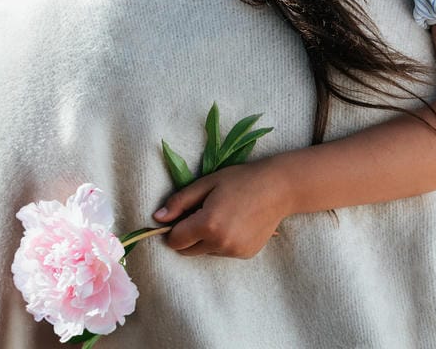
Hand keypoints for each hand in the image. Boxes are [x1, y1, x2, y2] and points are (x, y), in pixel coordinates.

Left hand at [152, 160, 288, 257]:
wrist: (278, 188)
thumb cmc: (241, 180)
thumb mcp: (207, 183)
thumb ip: (180, 202)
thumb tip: (157, 218)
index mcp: (208, 224)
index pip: (175, 240)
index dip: (173, 228)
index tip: (181, 216)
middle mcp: (220, 243)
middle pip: (188, 250)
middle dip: (188, 235)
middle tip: (202, 212)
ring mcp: (233, 252)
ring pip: (206, 251)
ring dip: (207, 238)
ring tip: (224, 215)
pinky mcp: (245, 255)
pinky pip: (223, 252)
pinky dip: (223, 241)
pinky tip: (237, 223)